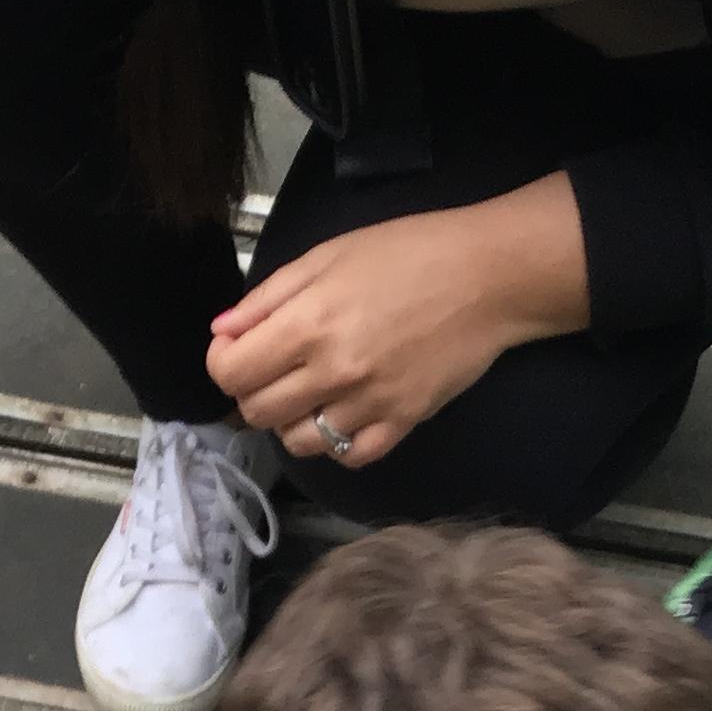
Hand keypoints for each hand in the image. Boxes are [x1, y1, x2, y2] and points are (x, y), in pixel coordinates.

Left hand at [206, 176, 589, 468]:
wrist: (488, 277)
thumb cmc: (408, 253)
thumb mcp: (328, 256)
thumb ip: (269, 297)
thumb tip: (223, 331)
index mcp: (308, 323)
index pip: (231, 372)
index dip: (224, 361)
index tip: (240, 347)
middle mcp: (333, 372)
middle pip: (257, 412)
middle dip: (253, 390)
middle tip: (274, 367)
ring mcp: (369, 404)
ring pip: (297, 442)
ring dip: (292, 420)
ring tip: (310, 392)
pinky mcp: (402, 423)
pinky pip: (349, 457)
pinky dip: (337, 443)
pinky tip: (344, 414)